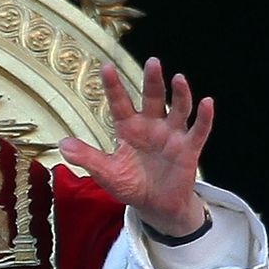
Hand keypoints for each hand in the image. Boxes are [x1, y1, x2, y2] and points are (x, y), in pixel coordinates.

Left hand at [58, 58, 212, 236]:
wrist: (155, 206)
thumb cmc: (131, 185)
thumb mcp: (106, 172)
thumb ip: (87, 157)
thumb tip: (61, 144)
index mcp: (128, 128)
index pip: (120, 102)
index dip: (113, 86)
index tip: (106, 67)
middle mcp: (151, 126)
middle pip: (153, 98)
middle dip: (153, 81)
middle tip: (153, 62)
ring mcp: (171, 136)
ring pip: (178, 109)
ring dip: (180, 94)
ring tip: (178, 78)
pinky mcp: (188, 149)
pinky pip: (198, 131)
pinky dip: (204, 117)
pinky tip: (207, 102)